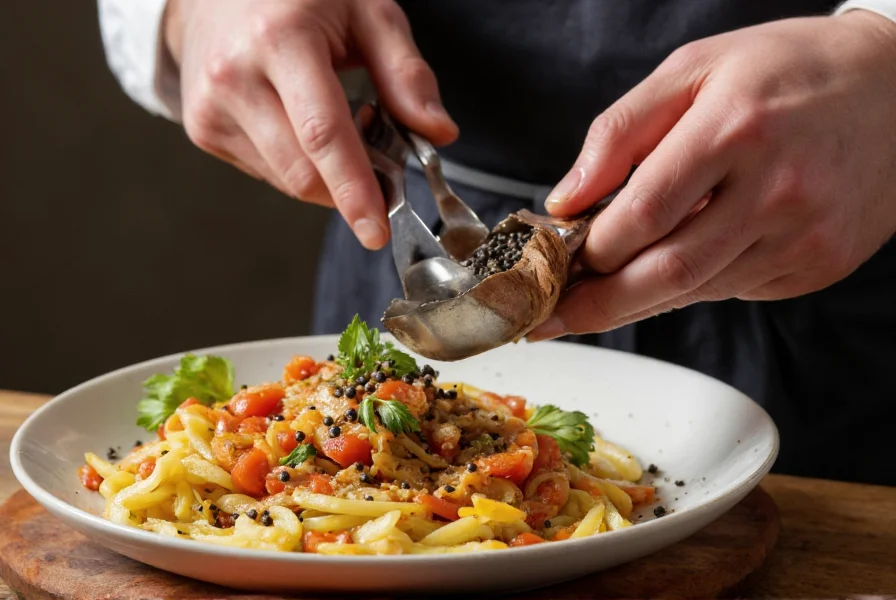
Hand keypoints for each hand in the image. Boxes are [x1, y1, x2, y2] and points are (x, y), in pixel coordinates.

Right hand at [164, 0, 457, 248]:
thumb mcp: (367, 10)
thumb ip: (406, 72)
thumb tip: (439, 132)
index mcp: (280, 40)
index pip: (323, 135)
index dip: (353, 189)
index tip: (375, 229)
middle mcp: (235, 77)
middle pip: (302, 171)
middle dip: (349, 189)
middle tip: (383, 172)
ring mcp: (212, 107)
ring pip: (286, 180)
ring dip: (325, 177)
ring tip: (340, 133)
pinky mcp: (204, 129)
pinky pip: (267, 172)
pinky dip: (299, 166)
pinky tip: (301, 128)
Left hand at [529, 11, 895, 340]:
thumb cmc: (787, 70)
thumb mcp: (693, 70)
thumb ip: (620, 131)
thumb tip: (566, 197)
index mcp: (735, 129)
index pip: (643, 214)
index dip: (590, 250)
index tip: (553, 263)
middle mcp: (775, 190)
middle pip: (669, 272)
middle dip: (599, 305)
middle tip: (551, 318)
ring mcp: (804, 235)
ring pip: (699, 290)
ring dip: (639, 300)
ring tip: (596, 297)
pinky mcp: (819, 264)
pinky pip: (735, 290)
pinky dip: (691, 287)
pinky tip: (671, 269)